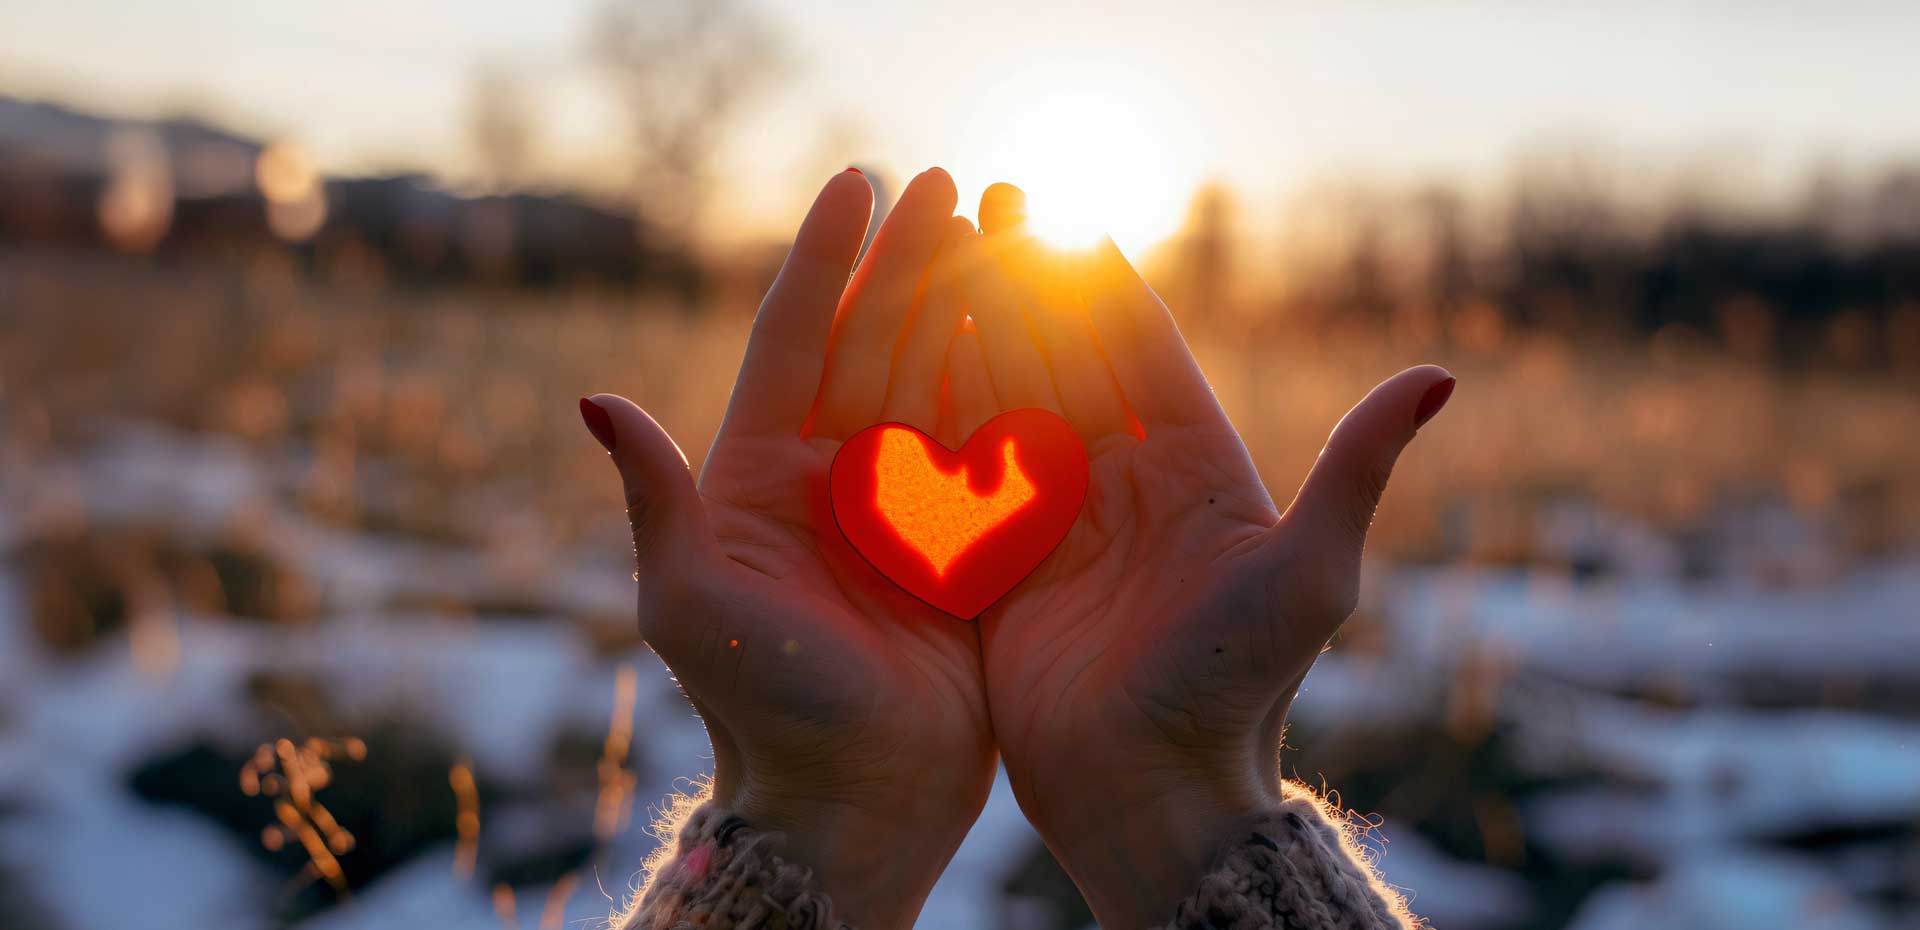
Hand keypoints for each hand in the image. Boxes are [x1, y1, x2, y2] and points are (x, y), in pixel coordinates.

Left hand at [580, 168, 995, 929]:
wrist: (851, 800)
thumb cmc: (759, 704)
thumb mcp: (689, 600)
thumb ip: (656, 499)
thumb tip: (594, 400)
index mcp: (762, 471)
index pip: (796, 340)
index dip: (823, 262)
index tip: (850, 184)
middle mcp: (833, 475)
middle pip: (876, 343)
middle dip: (910, 262)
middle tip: (946, 182)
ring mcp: (903, 507)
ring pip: (939, 381)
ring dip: (967, 306)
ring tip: (1004, 230)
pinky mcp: (964, 545)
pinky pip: (993, 449)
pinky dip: (1015, 385)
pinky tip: (1045, 329)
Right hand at [957, 185, 1454, 926]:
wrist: (1157, 796)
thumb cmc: (1238, 688)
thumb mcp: (1309, 576)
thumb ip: (1356, 469)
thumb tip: (1441, 374)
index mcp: (1192, 463)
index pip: (1136, 345)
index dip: (1096, 276)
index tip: (1061, 210)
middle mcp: (1123, 479)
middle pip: (1064, 356)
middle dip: (1023, 282)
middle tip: (980, 206)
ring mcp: (1058, 520)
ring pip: (1006, 401)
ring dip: (971, 330)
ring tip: (929, 259)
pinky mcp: (1001, 565)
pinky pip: (963, 474)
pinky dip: (933, 415)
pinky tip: (898, 362)